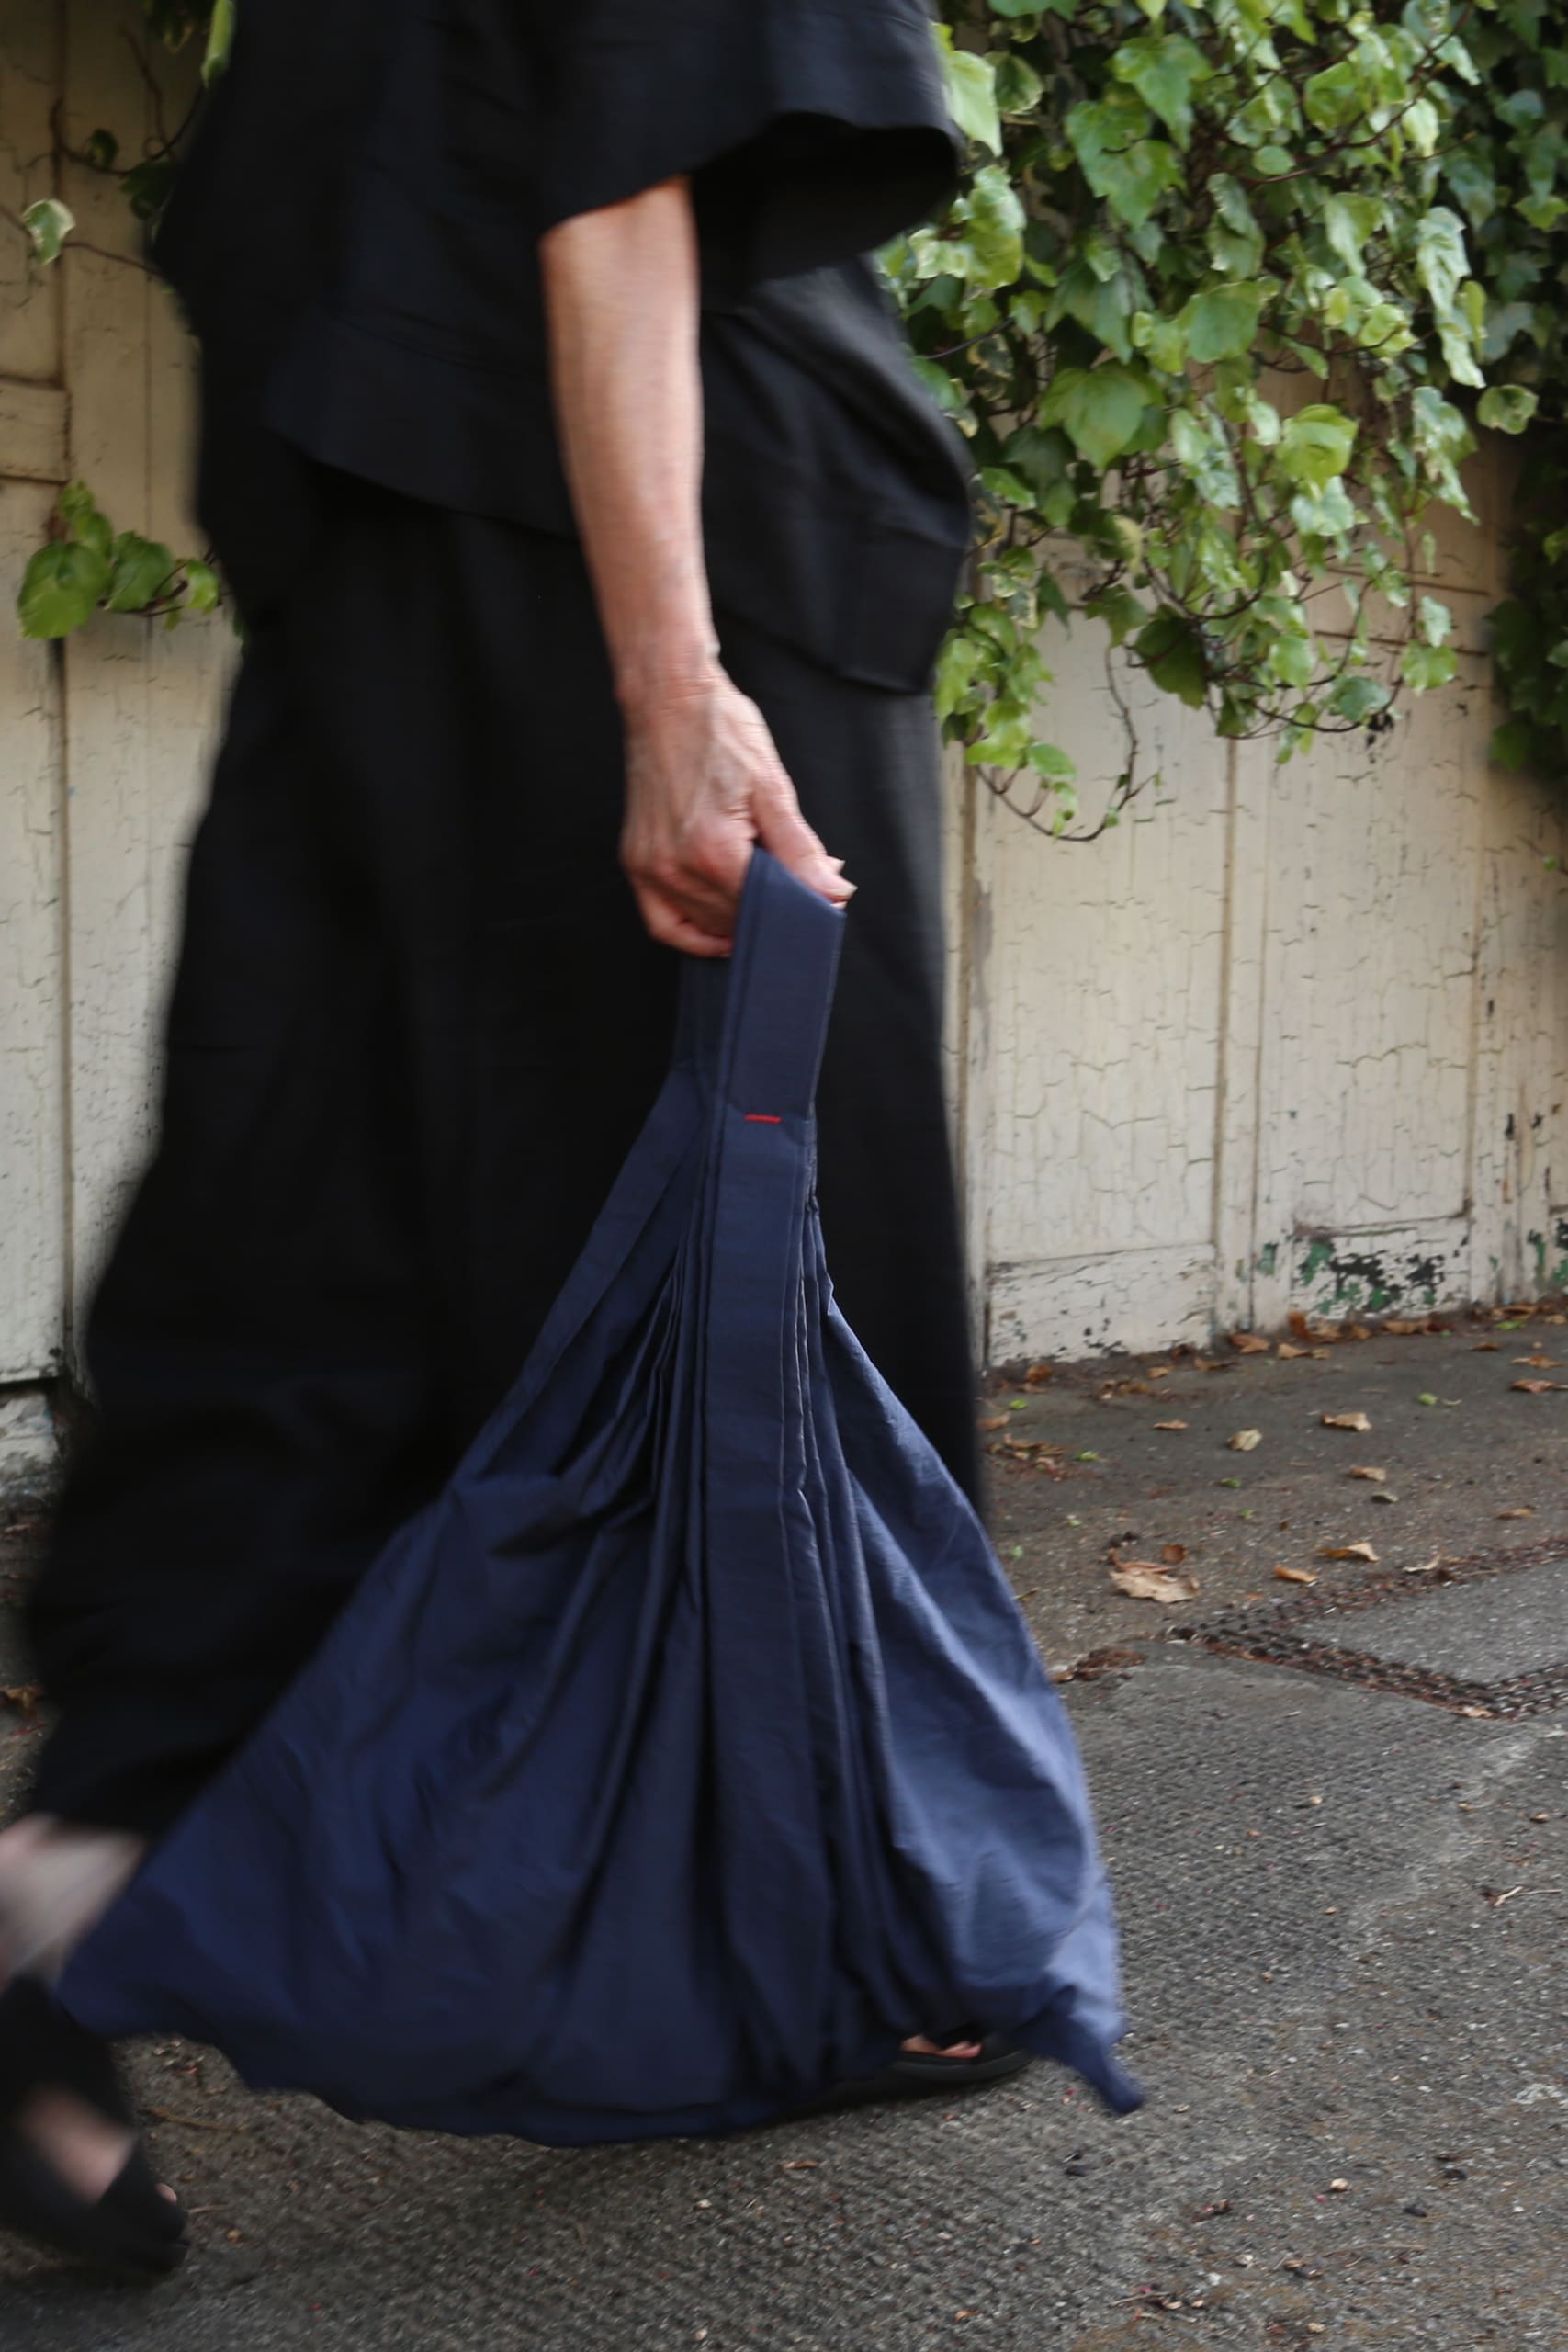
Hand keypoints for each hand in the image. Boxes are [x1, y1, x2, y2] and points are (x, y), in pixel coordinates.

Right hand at [620, 668, 851, 955]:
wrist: (669, 697)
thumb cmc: (721, 732)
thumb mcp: (772, 788)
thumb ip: (800, 850)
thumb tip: (834, 893)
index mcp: (714, 851)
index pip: (765, 907)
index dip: (797, 904)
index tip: (817, 893)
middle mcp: (676, 868)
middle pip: (735, 920)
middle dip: (771, 909)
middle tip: (795, 883)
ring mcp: (651, 868)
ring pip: (703, 925)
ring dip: (737, 920)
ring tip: (760, 893)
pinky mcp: (636, 862)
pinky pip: (662, 922)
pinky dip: (691, 934)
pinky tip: (718, 932)